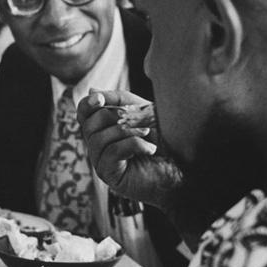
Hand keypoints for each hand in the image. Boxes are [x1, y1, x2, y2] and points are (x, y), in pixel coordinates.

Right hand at [77, 89, 181, 205]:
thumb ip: (119, 100)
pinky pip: (112, 152)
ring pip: (99, 138)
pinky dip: (134, 145)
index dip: (87, 104)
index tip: (99, 99)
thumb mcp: (142, 111)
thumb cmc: (166, 139)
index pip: (83, 114)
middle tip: (139, 121)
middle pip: (89, 124)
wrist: (183, 166)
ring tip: (148, 135)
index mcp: (104, 129)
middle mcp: (99, 147)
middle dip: (115, 117)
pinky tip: (150, 149)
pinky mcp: (110, 175)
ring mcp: (102, 162)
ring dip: (127, 132)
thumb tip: (92, 91)